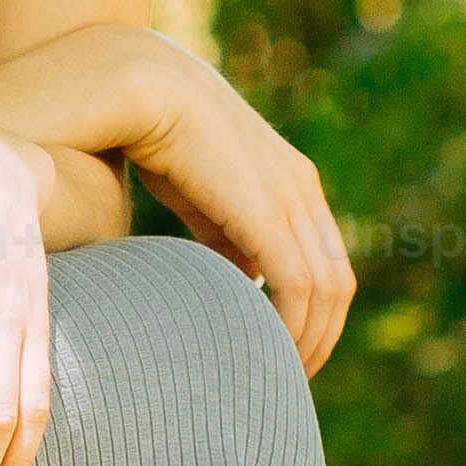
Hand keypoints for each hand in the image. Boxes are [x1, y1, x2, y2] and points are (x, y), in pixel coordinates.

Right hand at [113, 45, 352, 374]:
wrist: (128, 82)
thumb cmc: (144, 131)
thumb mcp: (196, 193)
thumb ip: (221, 233)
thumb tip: (232, 279)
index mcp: (290, 181)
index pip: (325, 264)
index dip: (312, 318)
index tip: (281, 356)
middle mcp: (301, 187)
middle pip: (337, 284)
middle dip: (318, 340)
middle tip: (286, 383)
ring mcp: (288, 194)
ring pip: (325, 291)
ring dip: (306, 341)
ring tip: (274, 378)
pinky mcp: (266, 207)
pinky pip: (297, 283)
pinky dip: (288, 326)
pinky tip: (262, 350)